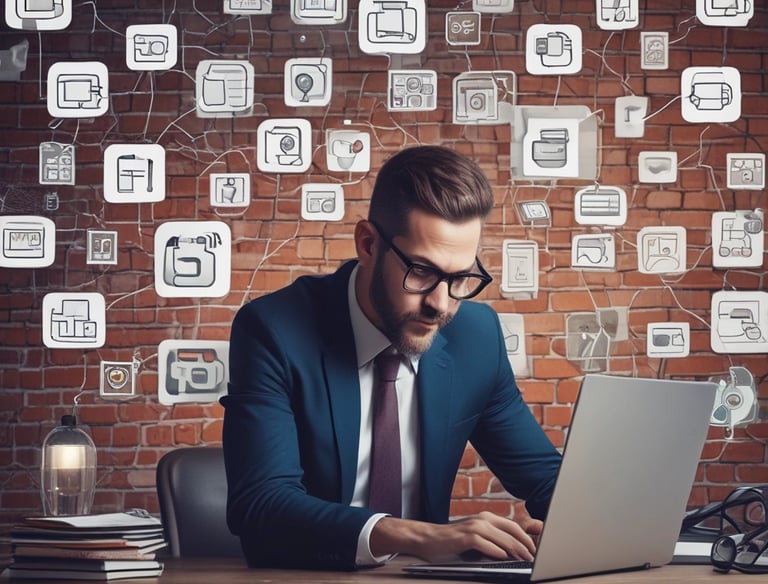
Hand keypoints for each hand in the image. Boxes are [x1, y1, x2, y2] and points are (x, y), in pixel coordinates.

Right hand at [370, 511, 536, 562]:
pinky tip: (503, 558)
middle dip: (527, 545)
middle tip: (535, 558)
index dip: (528, 538)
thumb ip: (495, 539)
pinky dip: (497, 551)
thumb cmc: (454, 541)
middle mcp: (483, 518)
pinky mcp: (466, 536)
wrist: (429, 539)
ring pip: (502, 538)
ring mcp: (474, 526)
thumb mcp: (477, 537)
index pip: (515, 526)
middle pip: (512, 531)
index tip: (537, 550)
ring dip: (516, 551)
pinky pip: (486, 544)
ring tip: (525, 560)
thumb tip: (516, 550)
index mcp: (488, 518)